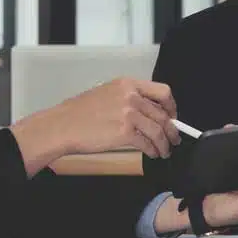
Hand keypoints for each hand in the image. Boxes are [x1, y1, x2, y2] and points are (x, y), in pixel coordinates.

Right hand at [15, 78, 180, 158]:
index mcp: (128, 84)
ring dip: (165, 144)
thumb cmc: (80, 112)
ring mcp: (129, 114)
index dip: (172, 107)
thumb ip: (131, 99)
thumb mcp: (108, 94)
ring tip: (165, 151)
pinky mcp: (125, 132)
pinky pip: (147, 143)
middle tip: (174, 138)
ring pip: (158, 130)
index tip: (173, 116)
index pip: (162, 91)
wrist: (63, 125)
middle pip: (163, 114)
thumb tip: (151, 112)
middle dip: (171, 130)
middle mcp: (131, 96)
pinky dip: (153, 150)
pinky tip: (152, 153)